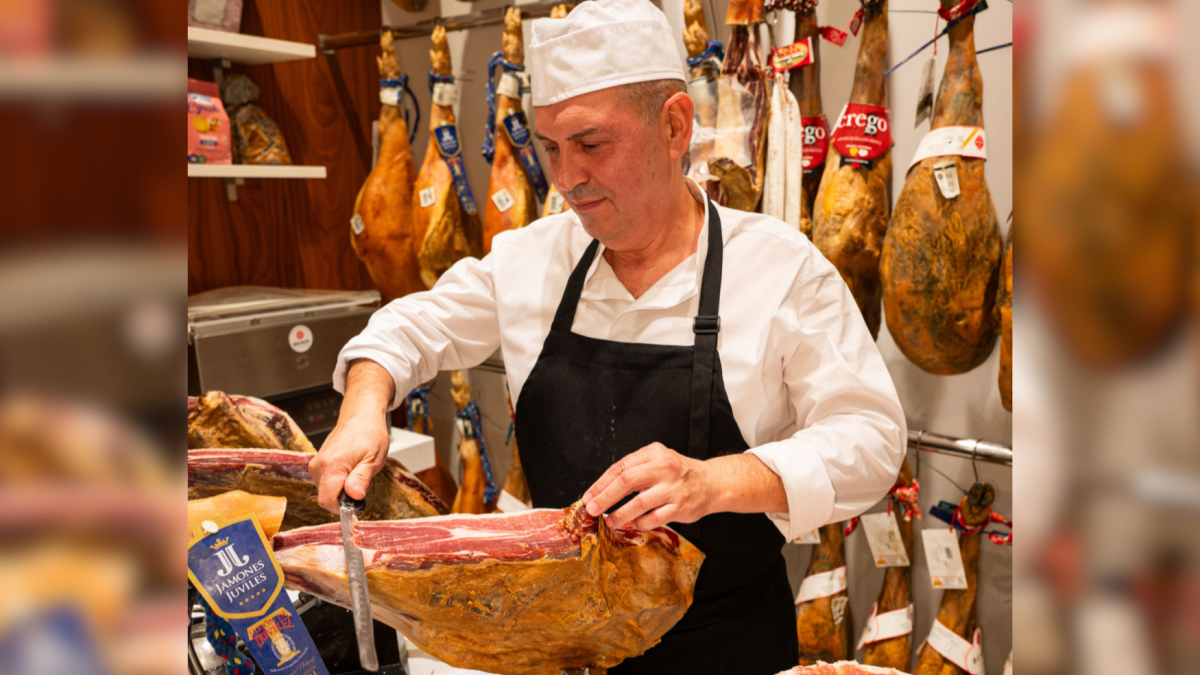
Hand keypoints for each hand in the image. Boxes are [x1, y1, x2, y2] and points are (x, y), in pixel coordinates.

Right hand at [309, 412, 389, 512]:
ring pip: (327, 491)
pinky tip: (350, 469)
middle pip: (327, 498)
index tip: (356, 502)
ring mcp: (316, 464)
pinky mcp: (317, 463)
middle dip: (346, 497)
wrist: (360, 416)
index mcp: (331, 466)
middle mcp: (318, 466)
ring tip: (358, 472)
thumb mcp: (373, 459)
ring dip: (343, 488)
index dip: (342, 508)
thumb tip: (354, 496)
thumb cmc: (369, 434)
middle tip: (362, 481)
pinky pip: (326, 482)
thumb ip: (361, 479)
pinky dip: (339, 481)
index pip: (327, 502)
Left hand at [581, 443, 716, 530]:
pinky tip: (632, 524)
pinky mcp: (680, 506)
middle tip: (592, 509)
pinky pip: (654, 518)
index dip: (601, 483)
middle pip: (627, 481)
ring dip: (620, 514)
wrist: (712, 483)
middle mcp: (664, 468)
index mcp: (653, 453)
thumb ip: (635, 470)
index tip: (589, 495)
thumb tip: (603, 490)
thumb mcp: (657, 461)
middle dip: (606, 497)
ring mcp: (673, 488)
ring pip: (639, 502)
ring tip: (610, 521)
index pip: (620, 467)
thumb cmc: (679, 473)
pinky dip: (640, 523)